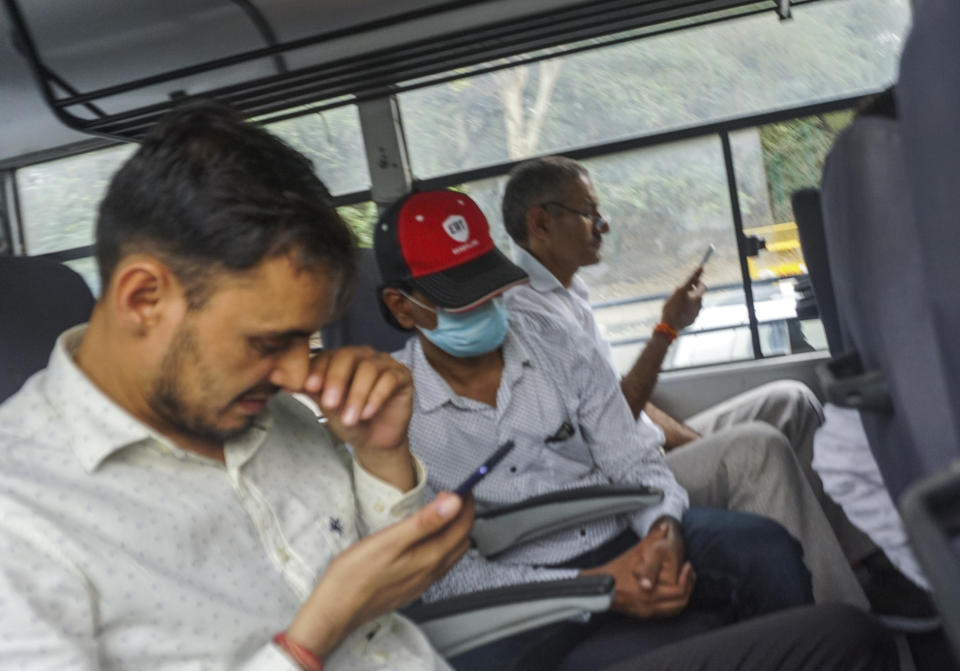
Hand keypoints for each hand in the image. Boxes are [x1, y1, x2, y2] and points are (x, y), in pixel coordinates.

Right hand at [287, 492, 474, 657]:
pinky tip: (428, 540)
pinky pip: (438, 564)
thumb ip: (424, 522)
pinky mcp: (411, 588)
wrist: (336, 610)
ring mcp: (422, 582)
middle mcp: (431, 572)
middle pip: (461, 539)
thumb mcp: (389, 540)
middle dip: (463, 515)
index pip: (462, 526)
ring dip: (454, 531)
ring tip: (445, 512)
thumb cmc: (355, 575)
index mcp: (430, 557)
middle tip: (457, 495)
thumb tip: (454, 503)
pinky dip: (442, 546)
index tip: (464, 486)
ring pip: (451, 553)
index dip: (466, 503)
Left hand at [302, 347, 414, 487]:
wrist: (373, 440)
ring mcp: (385, 363)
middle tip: (330, 404)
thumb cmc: (348, 419)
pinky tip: (368, 414)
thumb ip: (307, 389)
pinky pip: (389, 380)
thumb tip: (276, 377)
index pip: (328, 355)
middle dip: (337, 381)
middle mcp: (364, 355)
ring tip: (351, 419)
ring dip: (357, 395)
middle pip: (348, 356)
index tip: (310, 388)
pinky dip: (376, 397)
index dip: (319, 370)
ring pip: (369, 369)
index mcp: (342, 358)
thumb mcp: (325, 405)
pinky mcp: (402, 376)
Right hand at [582, 520, 693, 618]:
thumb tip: (665, 526)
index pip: (678, 591)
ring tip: (685, 582)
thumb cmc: (616, 570)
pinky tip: (674, 592)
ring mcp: (647, 612)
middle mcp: (650, 605)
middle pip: (681, 602)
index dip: (687, 579)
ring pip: (675, 609)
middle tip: (689, 574)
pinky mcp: (644, 615)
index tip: (687, 566)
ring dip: (683, 596)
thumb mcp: (635, 553)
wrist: (598, 586)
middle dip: (689, 586)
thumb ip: (652, 539)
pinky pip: (666, 613)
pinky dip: (674, 603)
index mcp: (649, 591)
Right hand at [661, 267, 705, 330]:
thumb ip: (691, 279)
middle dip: (690, 292)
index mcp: (697, 298)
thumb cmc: (674, 307)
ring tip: (677, 301)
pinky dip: (685, 309)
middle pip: (697, 296)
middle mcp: (699, 306)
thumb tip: (701, 267)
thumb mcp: (680, 290)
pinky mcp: (691, 321)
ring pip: (693, 304)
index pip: (702, 287)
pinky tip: (676, 310)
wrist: (670, 325)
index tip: (690, 282)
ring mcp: (695, 314)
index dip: (697, 282)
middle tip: (680, 291)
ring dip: (687, 301)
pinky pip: (689, 312)